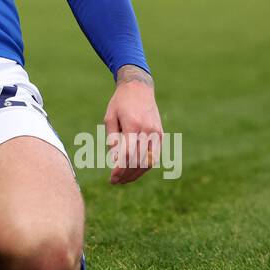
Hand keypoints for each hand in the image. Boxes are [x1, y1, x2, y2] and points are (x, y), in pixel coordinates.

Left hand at [103, 65, 161, 184]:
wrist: (139, 88)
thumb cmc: (120, 102)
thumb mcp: (110, 117)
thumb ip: (112, 138)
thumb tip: (115, 159)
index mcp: (133, 125)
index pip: (128, 155)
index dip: (120, 170)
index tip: (112, 178)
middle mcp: (147, 130)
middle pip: (138, 161)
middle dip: (126, 175)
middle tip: (115, 182)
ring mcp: (156, 133)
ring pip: (148, 161)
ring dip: (136, 174)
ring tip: (124, 180)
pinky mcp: (160, 134)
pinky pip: (154, 156)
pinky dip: (145, 166)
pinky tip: (134, 171)